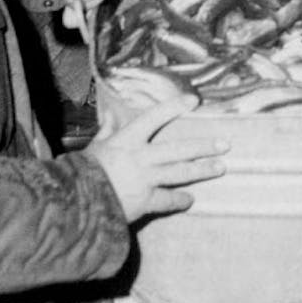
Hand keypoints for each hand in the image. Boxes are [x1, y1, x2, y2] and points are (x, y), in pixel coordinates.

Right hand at [86, 95, 227, 221]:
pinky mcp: (145, 201)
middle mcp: (141, 157)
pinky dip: (180, 200)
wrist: (76, 202)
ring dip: (202, 170)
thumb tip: (109, 115)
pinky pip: (168, 200)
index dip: (174, 107)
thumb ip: (106, 131)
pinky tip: (190, 200)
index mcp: (128, 139)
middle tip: (225, 144)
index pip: (154, 117)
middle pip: (179, 149)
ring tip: (221, 167)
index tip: (193, 100)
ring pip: (181, 173)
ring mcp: (146, 179)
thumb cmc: (83, 171)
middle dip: (204, 146)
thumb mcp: (95, 146)